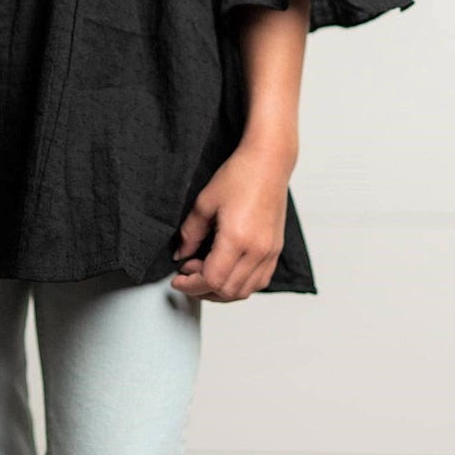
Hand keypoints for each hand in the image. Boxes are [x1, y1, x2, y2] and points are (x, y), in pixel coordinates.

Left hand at [170, 139, 291, 300]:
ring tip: (206, 273)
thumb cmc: (240, 176)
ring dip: (222, 291)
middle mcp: (257, 250)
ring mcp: (270, 252)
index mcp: (237, 239)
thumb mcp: (204, 203)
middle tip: (188, 273)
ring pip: (245, 291)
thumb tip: (181, 255)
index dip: (191, 284)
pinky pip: (259, 281)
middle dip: (203, 289)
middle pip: (228, 291)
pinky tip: (227, 271)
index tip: (179, 279)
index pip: (212, 280)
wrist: (269, 163)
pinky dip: (240, 284)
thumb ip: (189, 234)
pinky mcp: (276, 250)